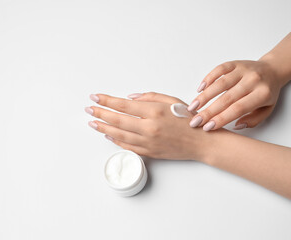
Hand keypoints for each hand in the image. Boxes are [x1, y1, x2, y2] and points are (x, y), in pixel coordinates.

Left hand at [85, 92, 211, 160]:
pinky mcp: (149, 152)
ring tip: (93, 123)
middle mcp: (149, 127)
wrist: (201, 142)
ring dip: (103, 128)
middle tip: (89, 109)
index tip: (95, 97)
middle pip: (117, 120)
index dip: (106, 100)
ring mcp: (148, 142)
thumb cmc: (189, 120)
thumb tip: (129, 99)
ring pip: (119, 135)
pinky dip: (116, 140)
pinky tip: (109, 135)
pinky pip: (127, 146)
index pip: (123, 105)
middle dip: (100, 113)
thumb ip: (149, 97)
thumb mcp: (172, 100)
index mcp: (155, 111)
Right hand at [187, 60, 281, 130]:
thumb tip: (235, 126)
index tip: (208, 127)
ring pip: (220, 83)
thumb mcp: (267, 110)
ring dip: (205, 96)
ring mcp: (243, 70)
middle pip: (227, 98)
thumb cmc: (268, 93)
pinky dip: (208, 78)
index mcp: (262, 94)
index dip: (221, 118)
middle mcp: (253, 80)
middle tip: (195, 121)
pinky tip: (200, 89)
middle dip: (208, 111)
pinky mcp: (235, 63)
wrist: (273, 69)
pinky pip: (219, 69)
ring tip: (192, 107)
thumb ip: (253, 120)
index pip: (238, 109)